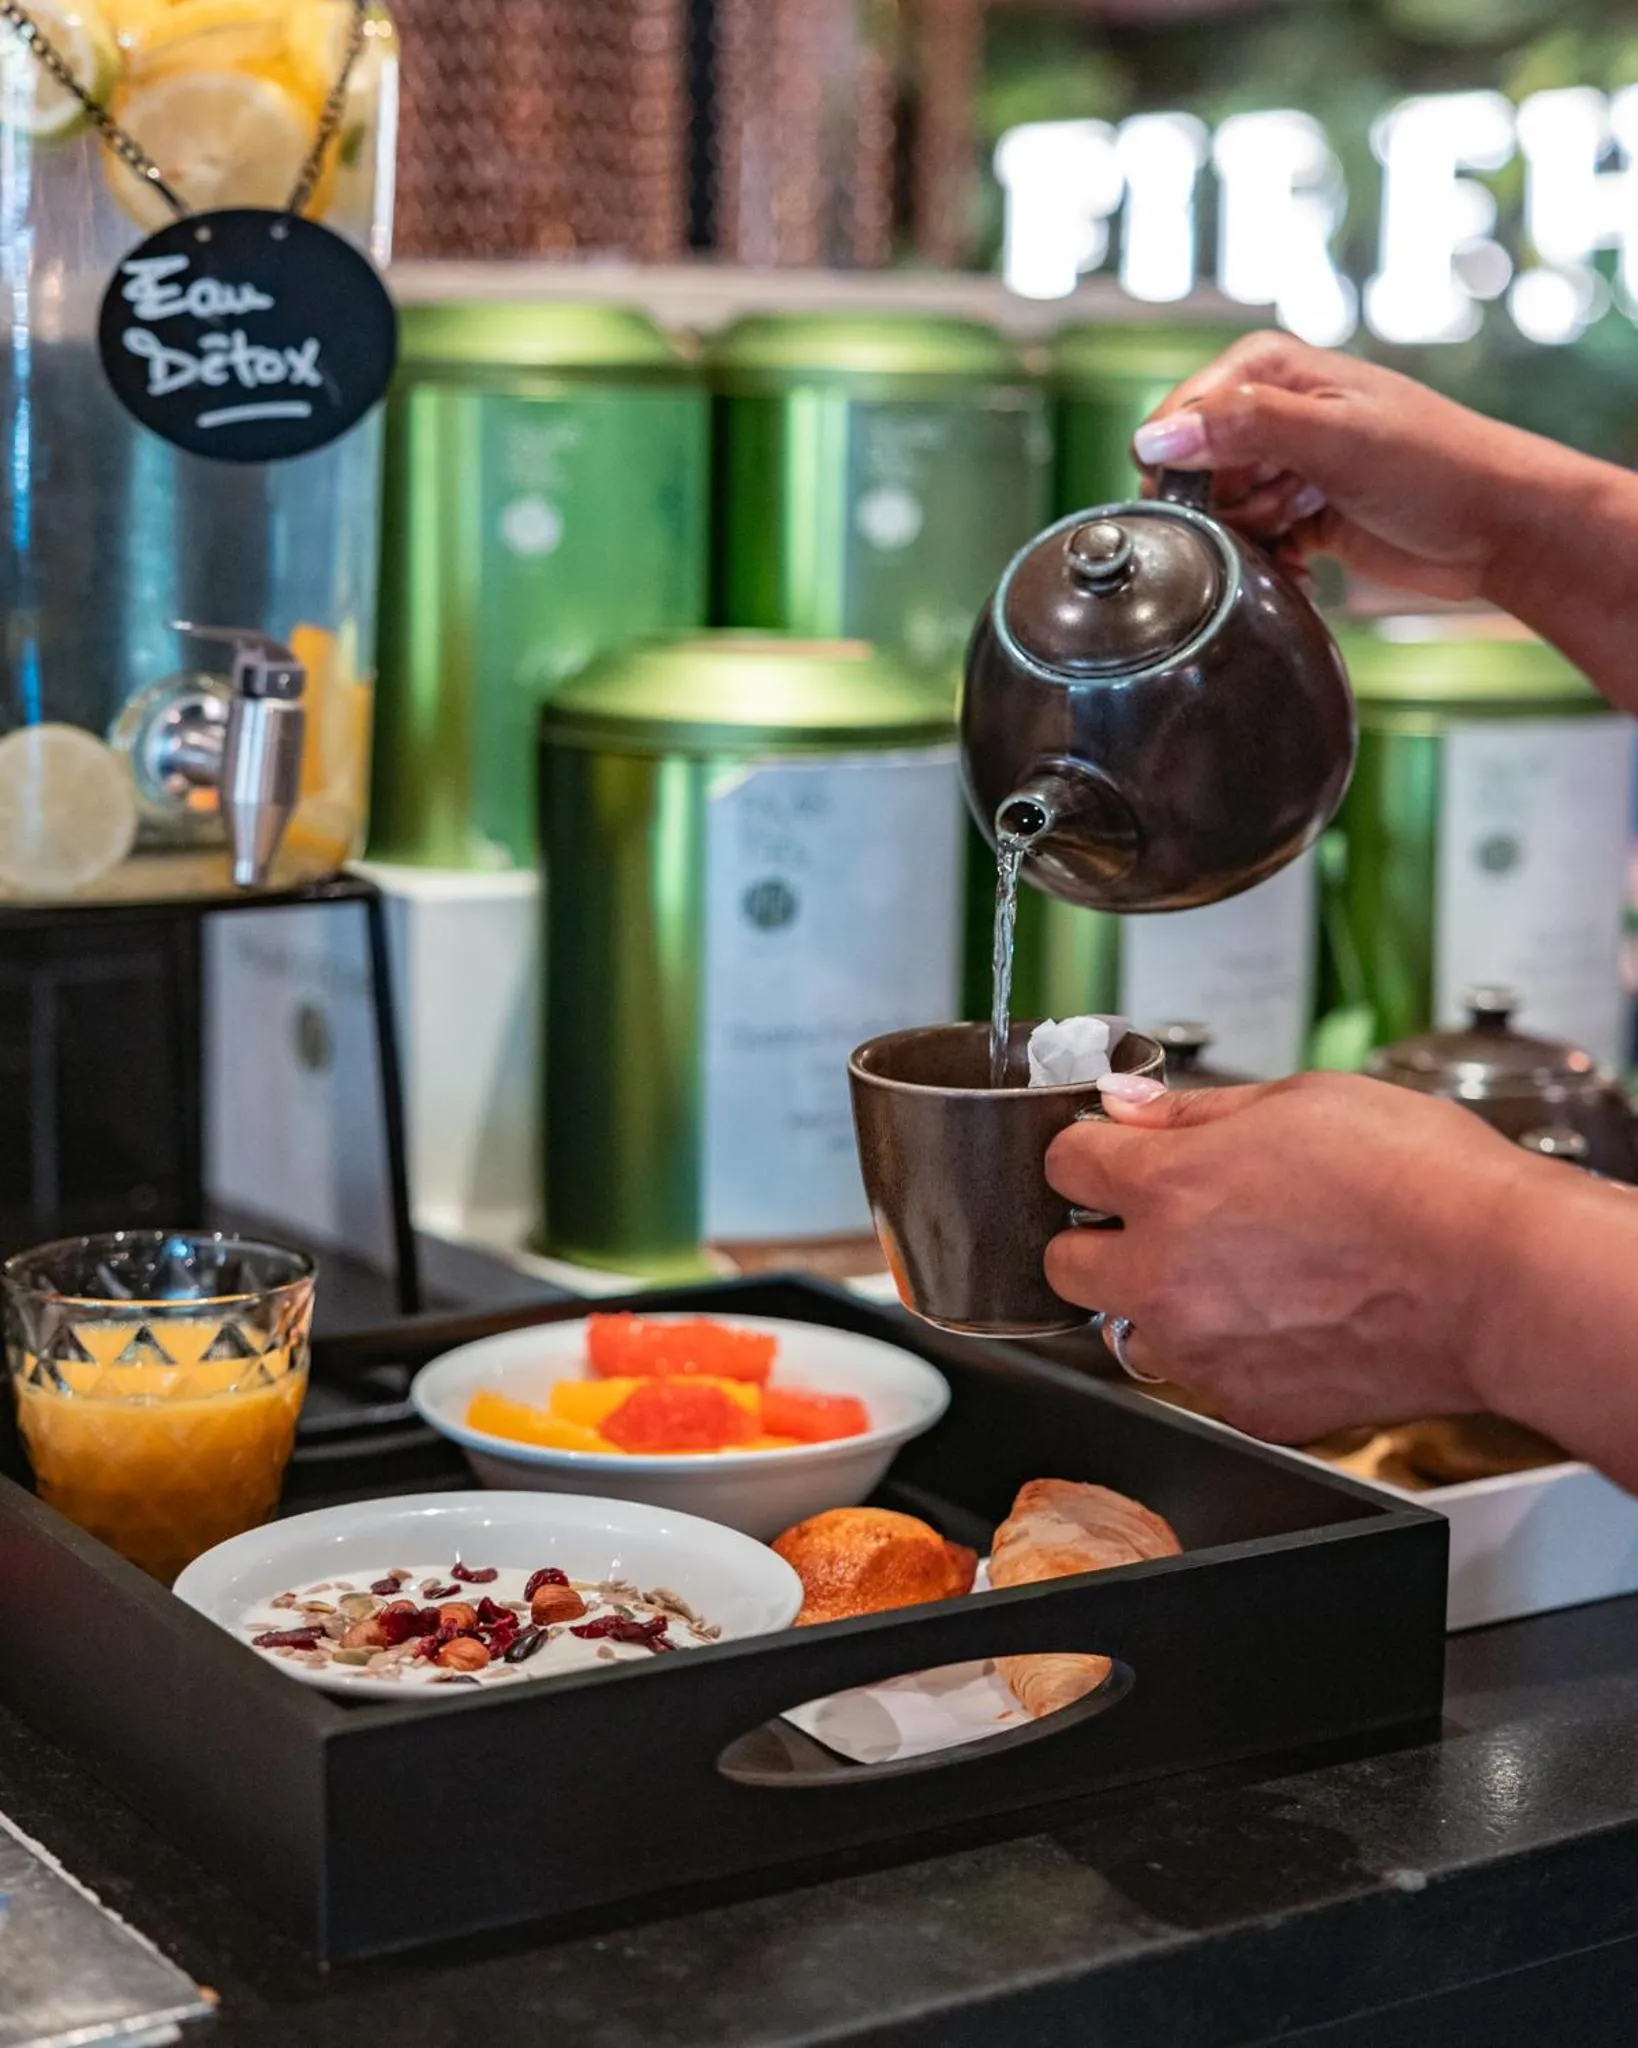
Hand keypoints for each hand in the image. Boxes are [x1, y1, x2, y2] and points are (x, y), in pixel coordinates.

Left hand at [1042, 1071, 1532, 1443]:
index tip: (1110, 1152)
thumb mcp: (1302, 1100)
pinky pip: (1203, 1376)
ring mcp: (1203, 1352)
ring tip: (1240, 1271)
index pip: (1062, 1164)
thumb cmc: (1424, 1182)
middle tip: (1156, 1218)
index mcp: (1168, 1188)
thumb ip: (1193, 1112)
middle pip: (1063, 1263)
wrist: (1503, 1281)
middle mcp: (1167, 1277)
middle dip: (1097, 1236)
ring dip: (1161, 1301)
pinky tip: (1287, 1315)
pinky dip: (1227, 1350)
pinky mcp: (1247, 1406)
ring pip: (1131, 1330)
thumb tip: (1127, 1109)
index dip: (1088, 1149)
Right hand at [1130, 332, 1546, 602]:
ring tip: (1301, 529)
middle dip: (1224, 505)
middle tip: (1281, 506)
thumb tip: (1153, 439)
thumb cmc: (1435, 468)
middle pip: (1192, 470)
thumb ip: (1242, 429)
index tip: (1232, 491)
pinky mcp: (1300, 513)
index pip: (1179, 415)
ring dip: (1249, 537)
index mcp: (1272, 368)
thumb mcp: (1335, 439)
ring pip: (1219, 513)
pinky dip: (1267, 562)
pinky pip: (1250, 543)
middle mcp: (1273, 411)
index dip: (1187, 465)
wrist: (1499, 527)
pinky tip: (1302, 566)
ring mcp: (1286, 465)